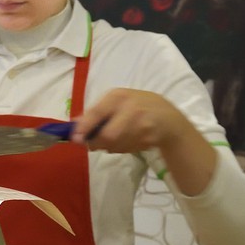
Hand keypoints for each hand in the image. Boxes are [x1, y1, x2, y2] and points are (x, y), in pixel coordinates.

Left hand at [72, 88, 216, 195]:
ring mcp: (142, 124)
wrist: (169, 119)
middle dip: (96, 142)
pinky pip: (126, 149)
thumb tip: (74, 124)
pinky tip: (127, 140)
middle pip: (107, 135)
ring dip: (108, 147)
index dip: (85, 127)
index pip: (98, 112)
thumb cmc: (138, 106)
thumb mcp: (117, 102)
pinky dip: (120, 149)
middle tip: (93, 144)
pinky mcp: (149, 138)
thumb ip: (96, 112)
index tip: (74, 138)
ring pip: (115, 145)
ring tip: (114, 139)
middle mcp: (131, 108)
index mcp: (119, 96)